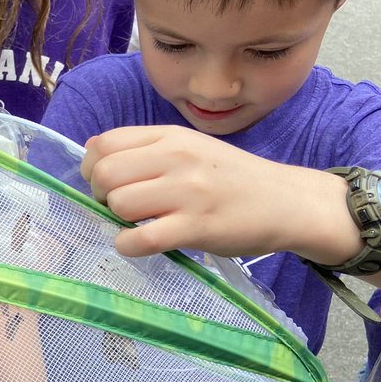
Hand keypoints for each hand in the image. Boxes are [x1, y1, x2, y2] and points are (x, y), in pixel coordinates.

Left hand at [81, 126, 332, 259]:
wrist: (287, 202)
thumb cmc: (232, 178)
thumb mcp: (190, 148)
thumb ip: (146, 149)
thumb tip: (93, 154)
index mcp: (171, 136)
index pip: (105, 143)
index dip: (93, 168)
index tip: (107, 184)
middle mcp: (177, 157)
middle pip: (105, 174)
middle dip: (100, 195)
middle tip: (119, 208)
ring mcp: (188, 192)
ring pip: (119, 203)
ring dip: (116, 221)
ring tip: (136, 224)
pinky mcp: (197, 227)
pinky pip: (141, 238)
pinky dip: (128, 246)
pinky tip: (139, 244)